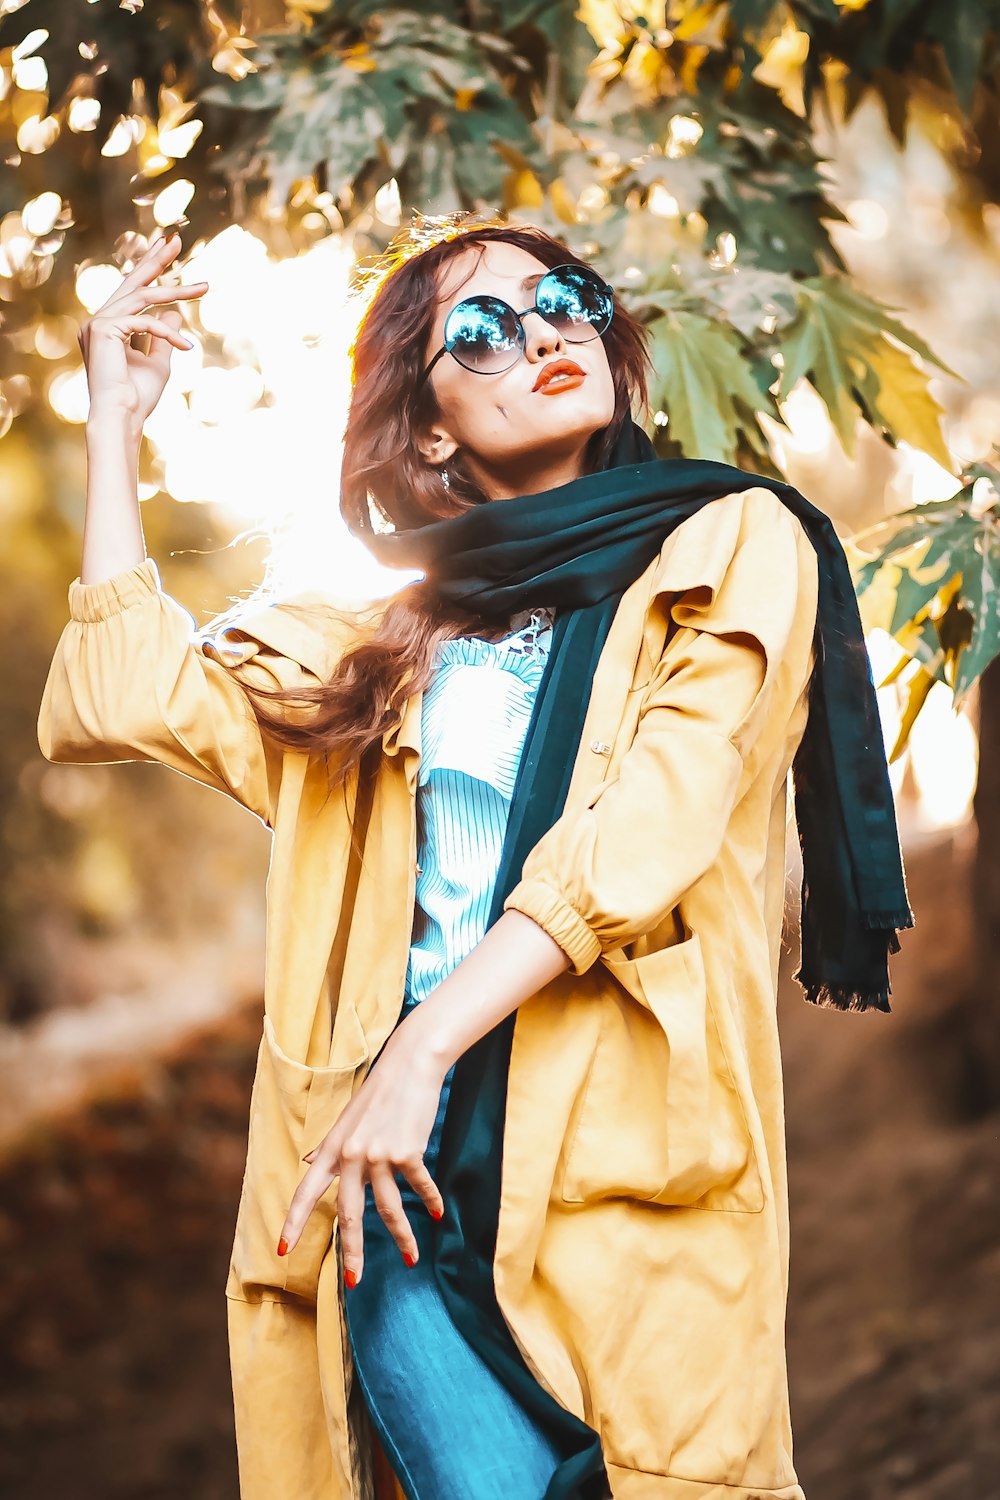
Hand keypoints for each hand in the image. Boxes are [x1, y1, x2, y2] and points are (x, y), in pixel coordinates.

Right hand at [79, 229, 207, 426]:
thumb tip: (176, 313)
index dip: (149, 269)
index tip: (167, 249)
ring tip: (204, 287)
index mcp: (108, 327)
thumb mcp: (159, 363)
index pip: (131, 292)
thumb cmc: (137, 397)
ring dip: (177, 292)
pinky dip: (167, 334)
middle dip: (156, 260)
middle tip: (176, 239)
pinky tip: (185, 347)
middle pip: (132, 282)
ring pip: (142, 297)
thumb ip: (164, 336)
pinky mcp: (104, 330)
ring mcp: (97, 323)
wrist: (122, 417)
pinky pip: (144, 323)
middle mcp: (98, 321)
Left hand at [276, 1015, 446, 1286]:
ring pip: (388, 1210)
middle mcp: (351, 1155)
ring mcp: (379, 1154)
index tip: (281, 1251)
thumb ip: (328, 1147)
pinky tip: (436, 1214)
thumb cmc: (379, 1092)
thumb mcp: (346, 1120)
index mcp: (332, 1150)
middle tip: (353, 1282)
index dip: (293, 1224)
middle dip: (351, 1252)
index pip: (306, 1193)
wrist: (411, 1064)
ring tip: (411, 1258)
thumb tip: (308, 1163)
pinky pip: (418, 1188)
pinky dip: (429, 1202)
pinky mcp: (406, 1151)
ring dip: (402, 1238)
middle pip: (349, 1214)